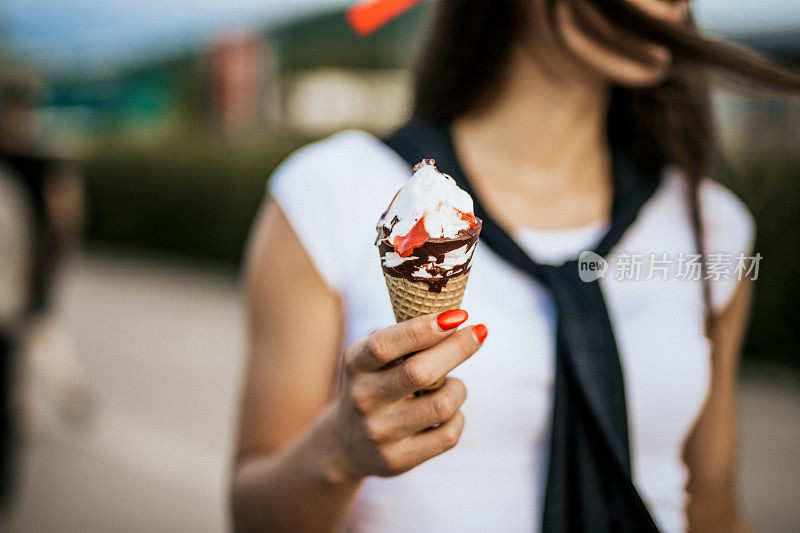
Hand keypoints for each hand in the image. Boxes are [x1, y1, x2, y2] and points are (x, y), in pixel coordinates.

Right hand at [325, 310, 486, 480]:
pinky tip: (449, 412)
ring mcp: (380, 432)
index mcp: (355, 364)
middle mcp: (363, 398)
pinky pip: (449, 435)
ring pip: (443, 404)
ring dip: (458, 387)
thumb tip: (452, 316)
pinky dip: (457, 417)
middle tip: (479, 332)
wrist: (346, 443)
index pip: (385, 344)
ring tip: (452, 384)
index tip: (457, 315)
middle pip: (420, 372)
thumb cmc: (374, 384)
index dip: (423, 328)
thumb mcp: (372, 357)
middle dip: (457, 348)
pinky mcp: (398, 459)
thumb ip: (402, 337)